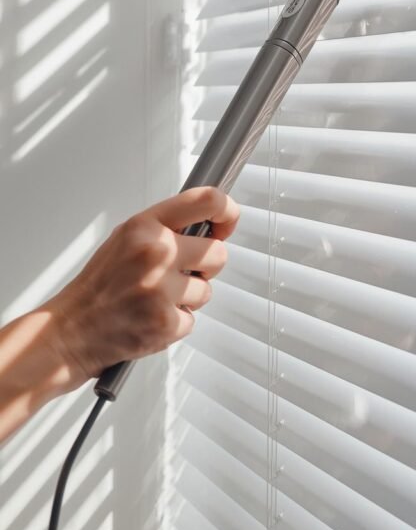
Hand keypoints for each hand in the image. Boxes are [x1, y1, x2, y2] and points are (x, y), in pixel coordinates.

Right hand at [45, 187, 238, 385]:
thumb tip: (209, 224)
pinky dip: (176, 322)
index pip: (205, 200)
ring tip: (157, 298)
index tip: (228, 221)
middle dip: (207, 266)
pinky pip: (192, 320)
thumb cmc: (100, 285)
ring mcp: (161, 288)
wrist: (74, 329)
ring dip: (188, 298)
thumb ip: (164, 228)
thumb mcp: (126, 238)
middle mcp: (156, 252)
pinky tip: (151, 317)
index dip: (227, 210)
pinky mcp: (166, 322)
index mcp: (145, 226)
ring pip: (207, 290)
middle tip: (183, 273)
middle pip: (218, 252)